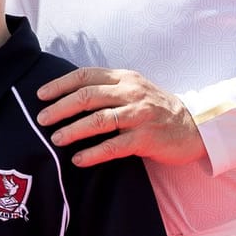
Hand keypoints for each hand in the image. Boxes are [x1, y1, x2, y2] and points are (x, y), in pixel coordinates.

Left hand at [35, 67, 204, 165]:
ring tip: (55, 139)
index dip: (60, 85)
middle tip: (41, 119)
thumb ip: (107, 87)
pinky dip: (93, 153)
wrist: (195, 126)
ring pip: (98, 120)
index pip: (85, 76)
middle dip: (60, 108)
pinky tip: (79, 159)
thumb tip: (68, 95)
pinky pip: (114, 146)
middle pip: (87, 96)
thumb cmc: (156, 107)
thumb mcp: (134, 88)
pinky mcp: (146, 138)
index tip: (40, 95)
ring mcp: (139, 115)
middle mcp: (131, 93)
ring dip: (73, 130)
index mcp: (124, 78)